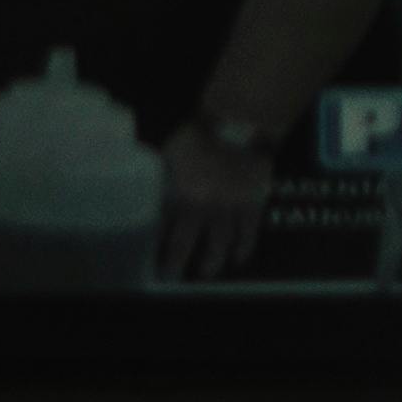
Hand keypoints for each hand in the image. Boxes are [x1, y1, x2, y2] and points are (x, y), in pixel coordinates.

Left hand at [158, 114, 274, 281]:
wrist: (241, 122)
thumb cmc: (200, 135)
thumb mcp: (171, 155)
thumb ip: (162, 181)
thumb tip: (152, 203)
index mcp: (177, 196)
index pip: (160, 230)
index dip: (154, 247)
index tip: (150, 262)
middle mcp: (200, 211)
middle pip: (183, 247)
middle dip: (174, 266)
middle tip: (171, 278)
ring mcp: (227, 212)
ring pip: (217, 248)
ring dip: (210, 264)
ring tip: (205, 274)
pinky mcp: (251, 207)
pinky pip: (247, 235)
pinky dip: (243, 248)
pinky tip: (238, 258)